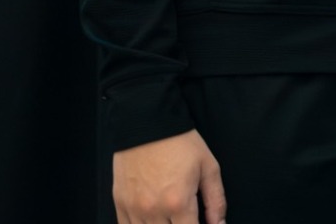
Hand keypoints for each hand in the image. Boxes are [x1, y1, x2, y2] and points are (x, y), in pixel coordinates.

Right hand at [112, 128, 226, 223]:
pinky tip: (153, 219)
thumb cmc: (179, 142)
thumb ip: (216, 200)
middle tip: (185, 218)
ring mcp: (133, 208)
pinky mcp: (120, 203)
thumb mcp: (208, 167)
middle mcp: (153, 210)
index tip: (200, 222)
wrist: (146, 121)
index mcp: (178, 202)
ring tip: (170, 217)